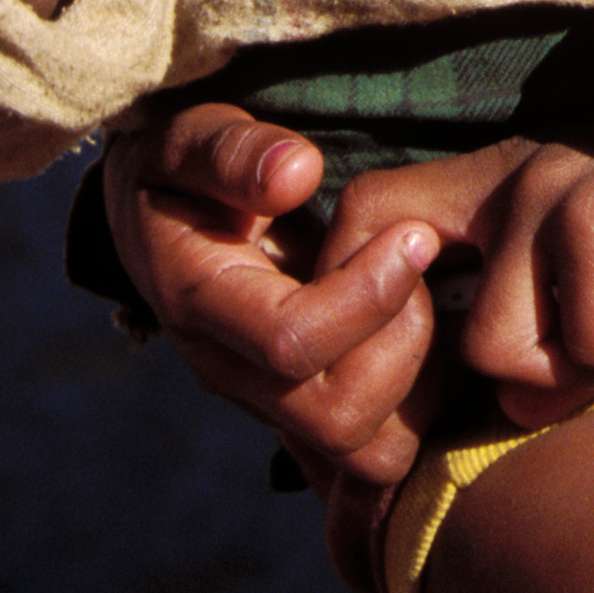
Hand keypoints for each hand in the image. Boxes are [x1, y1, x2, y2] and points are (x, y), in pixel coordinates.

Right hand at [102, 103, 449, 585]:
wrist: (162, 219)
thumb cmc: (186, 169)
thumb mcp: (192, 138)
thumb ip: (234, 153)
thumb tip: (297, 172)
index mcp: (200, 303)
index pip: (290, 341)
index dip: (366, 295)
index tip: (414, 233)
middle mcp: (231, 371)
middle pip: (336, 418)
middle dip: (404, 344)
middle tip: (425, 268)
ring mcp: (270, 403)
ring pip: (369, 454)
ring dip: (421, 384)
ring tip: (430, 299)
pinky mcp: (305, 413)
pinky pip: (377, 454)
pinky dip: (420, 409)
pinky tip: (431, 335)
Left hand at [331, 78, 593, 419]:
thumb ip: (553, 349)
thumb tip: (509, 404)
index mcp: (500, 182)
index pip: (371, 216)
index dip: (370, 300)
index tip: (428, 354)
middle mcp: (507, 176)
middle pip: (410, 299)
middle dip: (470, 364)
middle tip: (566, 362)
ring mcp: (543, 194)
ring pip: (500, 351)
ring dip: (587, 359)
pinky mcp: (589, 220)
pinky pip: (588, 344)